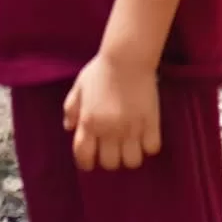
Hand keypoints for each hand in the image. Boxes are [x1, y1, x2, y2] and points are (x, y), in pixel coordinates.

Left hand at [65, 51, 162, 171]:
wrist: (127, 58)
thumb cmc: (101, 71)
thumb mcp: (78, 87)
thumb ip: (71, 109)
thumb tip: (69, 128)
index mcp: (89, 122)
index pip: (84, 156)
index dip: (85, 163)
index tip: (90, 161)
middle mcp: (109, 130)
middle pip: (110, 164)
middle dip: (109, 159)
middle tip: (112, 148)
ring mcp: (132, 128)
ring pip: (132, 161)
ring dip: (130, 155)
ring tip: (130, 145)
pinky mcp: (151, 123)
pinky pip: (152, 148)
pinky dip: (148, 146)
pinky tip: (145, 137)